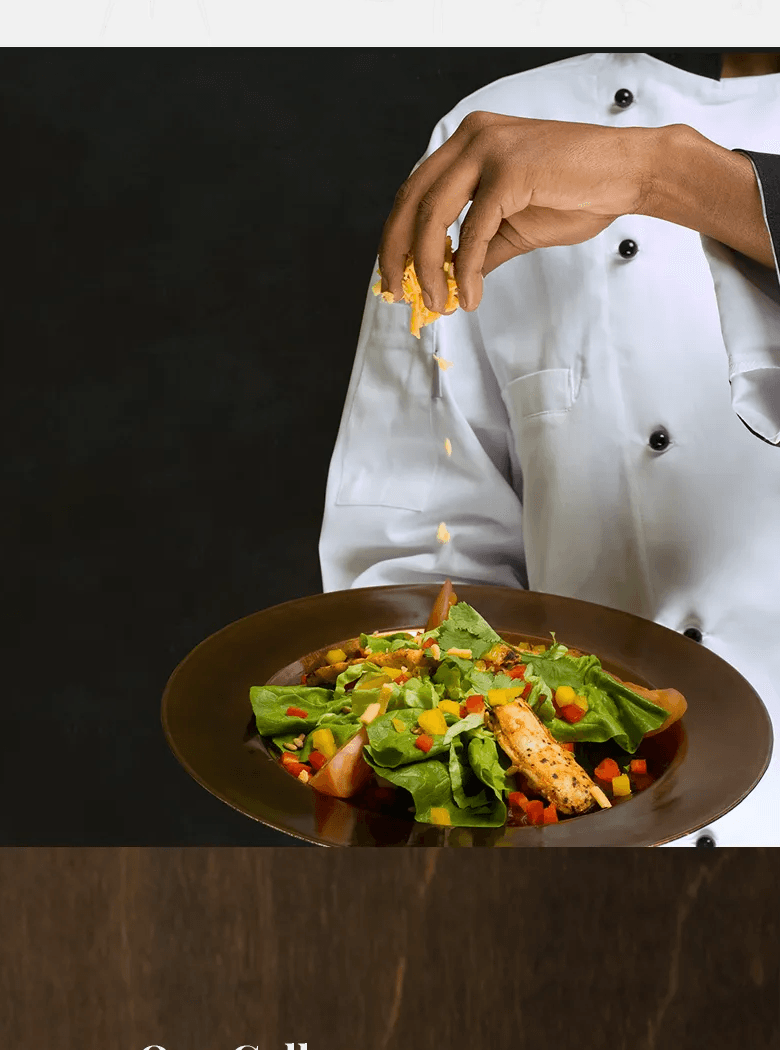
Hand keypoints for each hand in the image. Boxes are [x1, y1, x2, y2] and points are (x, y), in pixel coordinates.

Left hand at [378, 111, 657, 311]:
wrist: (629, 174)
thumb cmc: (578, 193)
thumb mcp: (513, 226)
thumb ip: (478, 247)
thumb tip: (449, 280)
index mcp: (468, 143)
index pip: (415, 191)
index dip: (397, 237)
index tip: (394, 275)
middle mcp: (471, 137)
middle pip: (411, 201)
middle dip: (397, 254)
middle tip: (397, 294)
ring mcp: (489, 149)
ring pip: (434, 217)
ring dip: (429, 268)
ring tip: (436, 303)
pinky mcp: (510, 171)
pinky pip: (474, 231)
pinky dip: (468, 270)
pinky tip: (470, 296)